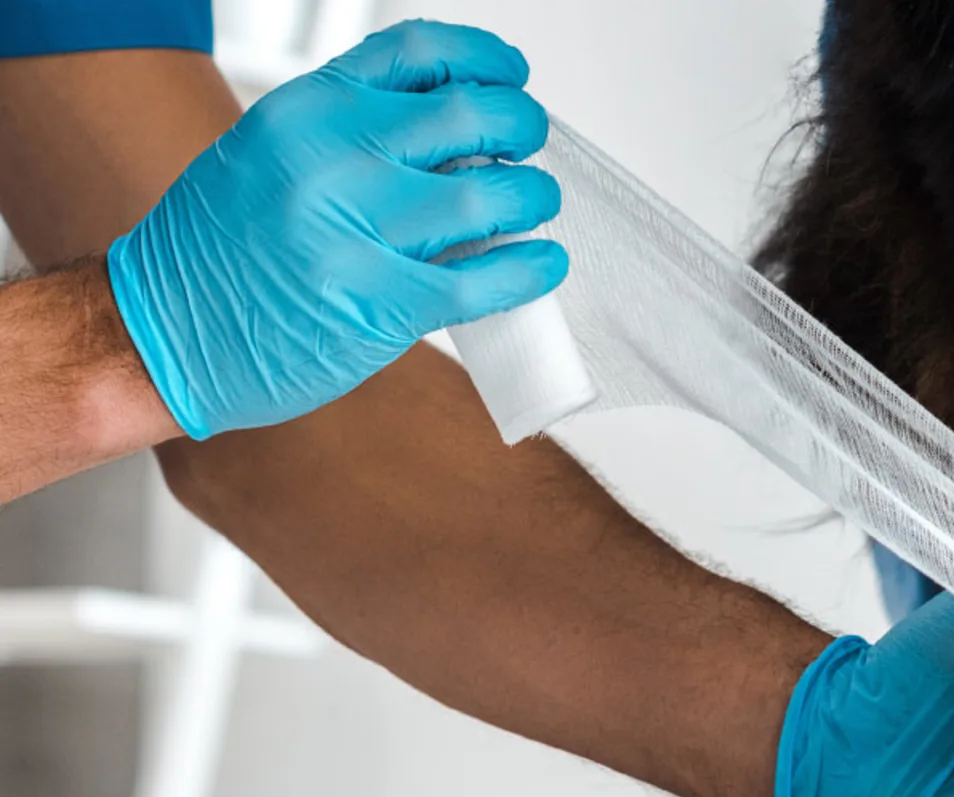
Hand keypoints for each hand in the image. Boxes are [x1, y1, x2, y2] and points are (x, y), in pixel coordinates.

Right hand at [107, 20, 567, 438]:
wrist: (162, 336)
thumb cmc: (216, 250)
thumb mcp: (270, 154)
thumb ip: (352, 132)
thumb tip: (456, 128)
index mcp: (307, 111)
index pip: (421, 53)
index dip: (484, 60)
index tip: (510, 75)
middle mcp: (334, 160)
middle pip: (472, 116)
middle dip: (522, 126)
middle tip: (530, 145)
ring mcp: (359, 234)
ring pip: (493, 195)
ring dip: (533, 197)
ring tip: (535, 205)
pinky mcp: (382, 306)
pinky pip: (485, 279)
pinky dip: (529, 268)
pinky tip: (541, 263)